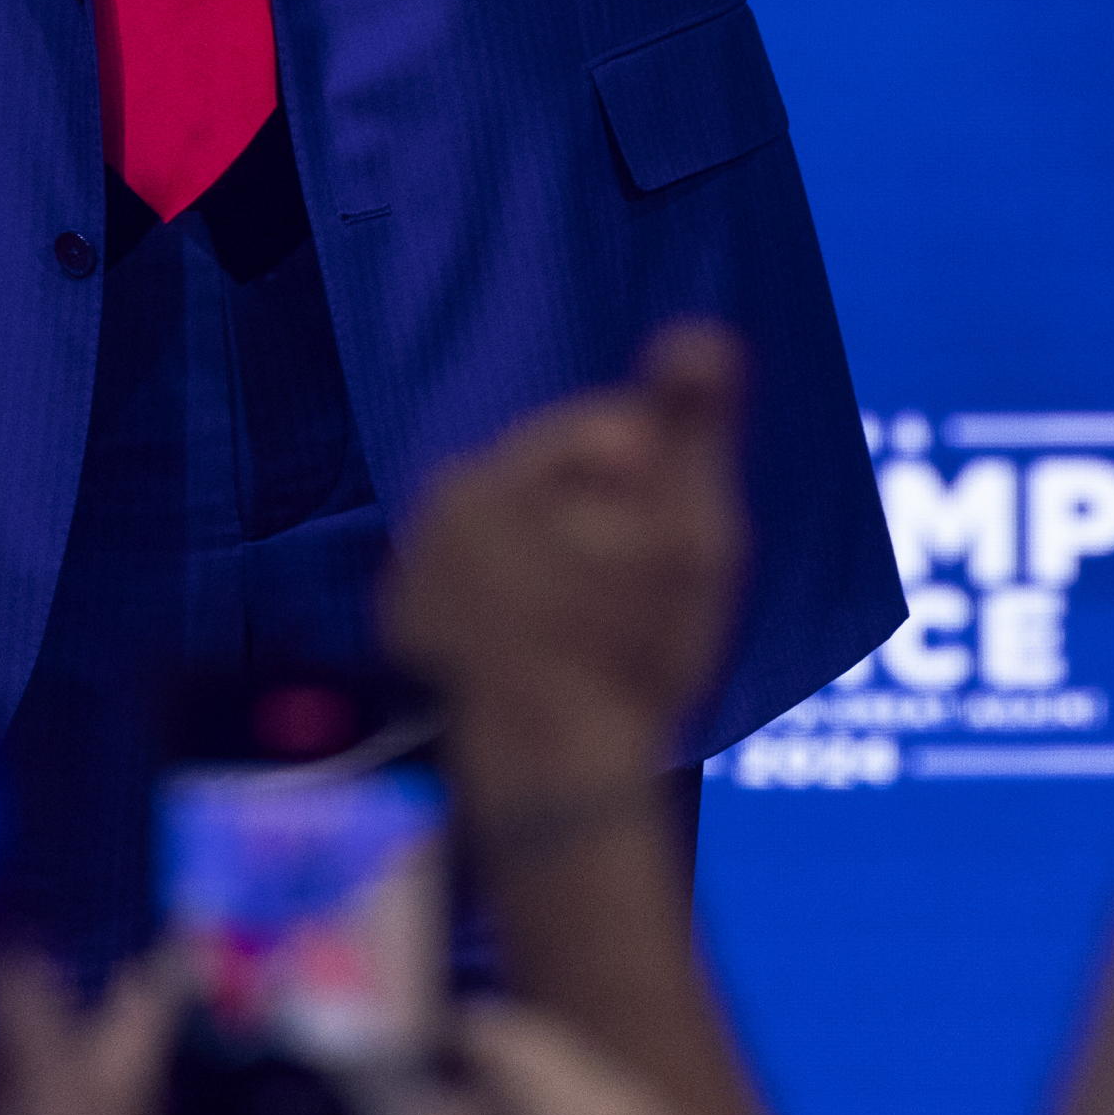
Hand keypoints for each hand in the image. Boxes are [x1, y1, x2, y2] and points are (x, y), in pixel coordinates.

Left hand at [380, 319, 745, 802]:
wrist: (555, 781)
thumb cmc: (633, 654)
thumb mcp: (691, 532)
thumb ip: (693, 426)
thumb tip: (702, 333)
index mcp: (499, 468)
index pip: (604, 433)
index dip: (658, 482)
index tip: (679, 544)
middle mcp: (439, 508)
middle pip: (557, 485)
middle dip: (605, 521)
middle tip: (643, 596)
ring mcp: (416, 573)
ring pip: (521, 537)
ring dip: (564, 564)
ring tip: (603, 633)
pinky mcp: (411, 636)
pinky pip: (485, 594)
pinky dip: (519, 611)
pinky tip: (559, 654)